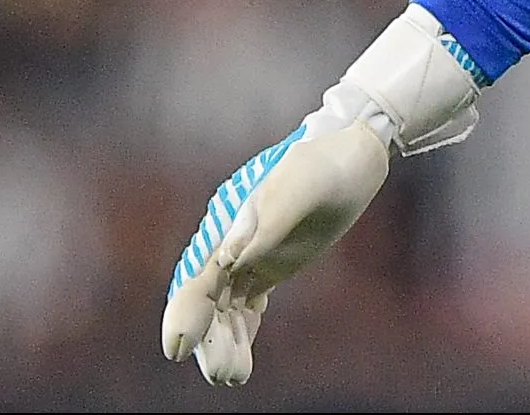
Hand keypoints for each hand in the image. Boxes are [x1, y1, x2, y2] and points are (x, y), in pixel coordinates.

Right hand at [159, 113, 390, 385]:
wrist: (352, 152)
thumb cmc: (327, 162)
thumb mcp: (304, 184)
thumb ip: (270, 220)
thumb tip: (231, 258)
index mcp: (230, 221)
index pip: (197, 275)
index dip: (185, 313)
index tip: (177, 349)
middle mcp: (232, 242)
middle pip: (207, 299)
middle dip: (208, 338)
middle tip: (223, 375)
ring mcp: (250, 255)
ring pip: (224, 308)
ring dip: (223, 342)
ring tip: (233, 378)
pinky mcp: (269, 265)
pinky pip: (246, 306)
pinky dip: (240, 333)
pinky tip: (240, 362)